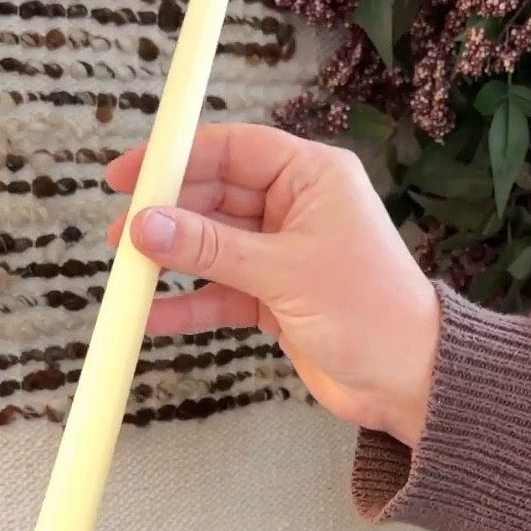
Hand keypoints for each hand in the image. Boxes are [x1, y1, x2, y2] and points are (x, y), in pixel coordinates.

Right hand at [106, 124, 439, 446]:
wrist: (409, 381)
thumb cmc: (372, 312)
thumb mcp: (285, 272)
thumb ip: (211, 248)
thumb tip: (146, 226)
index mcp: (313, 176)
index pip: (233, 149)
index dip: (177, 157)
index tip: (129, 174)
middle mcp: (297, 207)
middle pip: (215, 195)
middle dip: (168, 214)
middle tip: (122, 235)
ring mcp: (284, 253)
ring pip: (213, 245)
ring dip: (172, 260)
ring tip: (127, 273)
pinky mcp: (276, 297)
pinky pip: (221, 290)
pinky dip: (190, 301)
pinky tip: (153, 314)